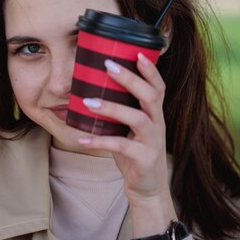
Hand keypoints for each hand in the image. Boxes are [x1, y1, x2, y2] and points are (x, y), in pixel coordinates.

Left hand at [78, 52, 176, 236]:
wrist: (146, 188)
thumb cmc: (134, 152)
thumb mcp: (128, 128)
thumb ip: (119, 109)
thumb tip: (88, 88)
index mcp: (154, 113)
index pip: (158, 86)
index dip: (150, 69)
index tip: (136, 51)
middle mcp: (157, 124)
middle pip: (151, 95)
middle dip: (130, 79)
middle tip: (108, 65)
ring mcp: (153, 142)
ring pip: (137, 119)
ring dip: (112, 108)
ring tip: (88, 101)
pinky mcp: (144, 159)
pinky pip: (122, 147)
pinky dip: (100, 142)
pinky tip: (82, 139)